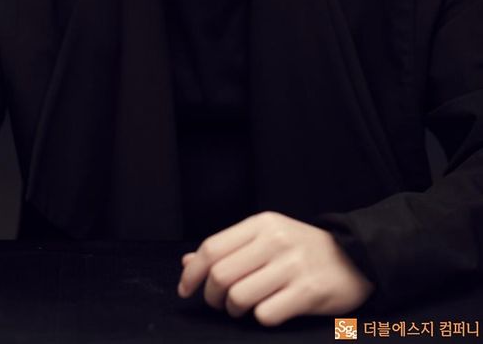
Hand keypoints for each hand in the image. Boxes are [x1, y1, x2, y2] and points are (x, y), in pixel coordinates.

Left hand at [177, 211, 374, 326]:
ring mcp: (292, 265)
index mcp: (262, 224)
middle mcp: (275, 240)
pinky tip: (270, 310)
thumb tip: (187, 263)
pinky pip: (265, 314)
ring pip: (238, 297)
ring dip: (234, 310)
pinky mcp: (308, 291)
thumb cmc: (303, 249)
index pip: (212, 247)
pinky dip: (261, 318)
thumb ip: (228, 249)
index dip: (192, 272)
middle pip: (220, 274)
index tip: (186, 289)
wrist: (356, 256)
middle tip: (220, 303)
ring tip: (244, 308)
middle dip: (212, 297)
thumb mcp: (266, 238)